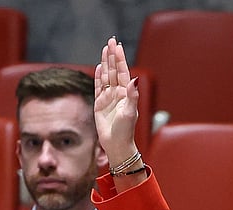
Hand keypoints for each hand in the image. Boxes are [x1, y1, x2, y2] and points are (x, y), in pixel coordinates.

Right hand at [94, 37, 139, 167]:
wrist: (116, 144)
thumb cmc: (126, 131)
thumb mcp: (130, 112)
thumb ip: (132, 95)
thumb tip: (134, 79)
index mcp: (126, 93)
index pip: (122, 72)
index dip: (120, 58)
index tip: (117, 46)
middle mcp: (118, 94)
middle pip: (114, 70)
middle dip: (112, 55)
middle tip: (111, 40)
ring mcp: (108, 98)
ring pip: (106, 76)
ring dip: (105, 63)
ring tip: (105, 49)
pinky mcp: (99, 105)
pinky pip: (98, 88)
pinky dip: (98, 77)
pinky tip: (99, 67)